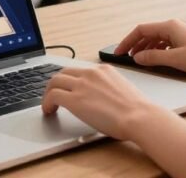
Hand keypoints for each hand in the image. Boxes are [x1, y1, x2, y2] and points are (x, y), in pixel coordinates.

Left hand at [42, 65, 161, 139]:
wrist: (139, 116)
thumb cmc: (136, 110)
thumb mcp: (122, 88)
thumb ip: (108, 88)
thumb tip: (100, 97)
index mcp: (103, 70)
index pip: (79, 70)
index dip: (69, 80)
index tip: (66, 87)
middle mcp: (91, 73)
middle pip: (63, 72)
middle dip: (56, 84)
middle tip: (52, 95)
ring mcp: (82, 85)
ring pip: (54, 81)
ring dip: (48, 93)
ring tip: (48, 104)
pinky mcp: (75, 100)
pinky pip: (53, 96)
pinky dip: (46, 102)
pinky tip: (49, 111)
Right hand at [115, 19, 185, 75]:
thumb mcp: (176, 60)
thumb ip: (153, 58)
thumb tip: (137, 57)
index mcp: (170, 25)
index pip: (141, 29)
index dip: (128, 41)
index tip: (119, 52)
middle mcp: (176, 25)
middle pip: (149, 32)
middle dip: (136, 44)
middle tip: (127, 57)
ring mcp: (183, 31)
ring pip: (159, 38)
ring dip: (147, 47)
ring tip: (140, 60)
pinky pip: (168, 42)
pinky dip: (159, 49)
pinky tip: (158, 59)